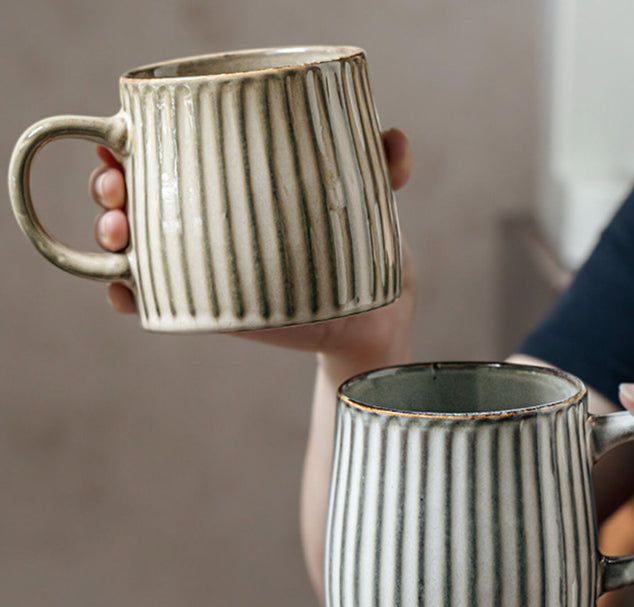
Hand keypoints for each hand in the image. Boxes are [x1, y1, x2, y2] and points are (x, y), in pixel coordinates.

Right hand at [90, 128, 413, 369]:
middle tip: (117, 188)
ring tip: (119, 232)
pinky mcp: (208, 305)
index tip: (120, 140)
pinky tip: (124, 292)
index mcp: (230, 183)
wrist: (367, 309)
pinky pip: (153, 300)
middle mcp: (206, 218)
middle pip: (135, 194)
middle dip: (109, 186)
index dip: (129, 143)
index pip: (165, 153)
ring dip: (109, 236)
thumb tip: (395, 140)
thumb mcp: (366, 196)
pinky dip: (127, 295)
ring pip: (134, 246)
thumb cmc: (357, 241)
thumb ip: (381, 164)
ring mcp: (202, 263)